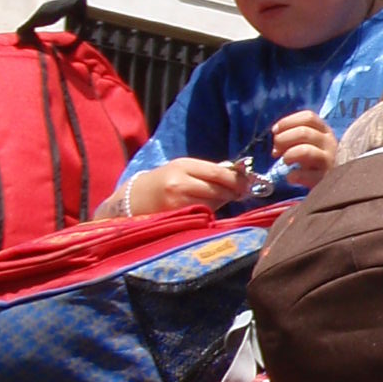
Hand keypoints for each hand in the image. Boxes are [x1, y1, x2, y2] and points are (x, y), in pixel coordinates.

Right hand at [117, 158, 242, 216]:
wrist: (135, 197)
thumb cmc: (164, 180)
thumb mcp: (182, 169)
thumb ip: (206, 172)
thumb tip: (238, 179)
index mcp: (183, 165)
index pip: (218, 172)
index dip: (236, 179)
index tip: (247, 182)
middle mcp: (180, 182)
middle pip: (217, 189)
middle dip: (234, 191)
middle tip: (242, 192)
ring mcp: (177, 201)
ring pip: (212, 203)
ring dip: (223, 201)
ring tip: (223, 198)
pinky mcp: (176, 216)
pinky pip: (202, 213)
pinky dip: (210, 211)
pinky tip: (208, 207)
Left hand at [270, 109, 337, 184]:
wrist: (337, 182)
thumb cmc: (316, 160)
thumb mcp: (310, 143)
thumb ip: (295, 136)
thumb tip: (276, 142)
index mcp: (325, 130)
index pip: (308, 117)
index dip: (288, 122)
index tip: (275, 131)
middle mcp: (329, 142)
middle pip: (303, 132)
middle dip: (283, 139)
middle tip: (276, 150)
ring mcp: (329, 160)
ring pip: (305, 150)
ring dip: (288, 155)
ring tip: (286, 161)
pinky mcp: (325, 178)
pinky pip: (306, 175)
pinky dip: (293, 176)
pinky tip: (291, 177)